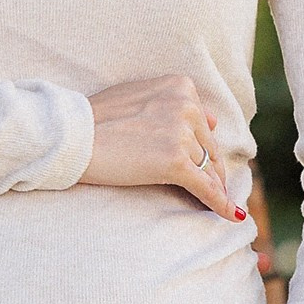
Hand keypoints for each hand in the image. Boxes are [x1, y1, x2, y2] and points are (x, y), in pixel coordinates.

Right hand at [82, 75, 242, 222]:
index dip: (203, 148)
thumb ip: (174, 104)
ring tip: (221, 206)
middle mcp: (186, 105)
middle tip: (217, 190)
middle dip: (212, 171)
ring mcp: (181, 133)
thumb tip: (214, 119)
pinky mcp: (176, 162)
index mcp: (180, 87)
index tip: (205, 165)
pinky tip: (231, 216)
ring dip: (214, 189)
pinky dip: (220, 204)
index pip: (203, 124)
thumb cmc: (96, 118)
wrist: (72, 136)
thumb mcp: (140, 96)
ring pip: (208, 169)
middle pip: (209, 147)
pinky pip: (206, 187)